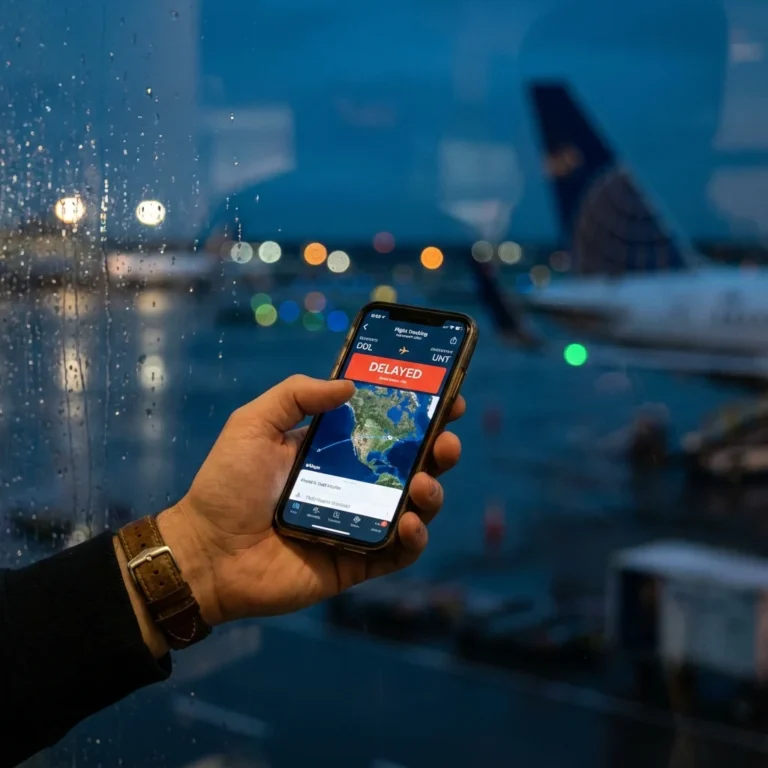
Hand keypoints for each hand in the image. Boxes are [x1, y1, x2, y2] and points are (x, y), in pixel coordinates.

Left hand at [157, 375, 464, 626]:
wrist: (207, 554)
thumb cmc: (226, 486)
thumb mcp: (254, 424)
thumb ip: (296, 395)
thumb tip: (349, 385)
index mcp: (333, 451)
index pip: (386, 428)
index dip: (419, 413)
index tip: (447, 399)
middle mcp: (353, 484)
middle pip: (411, 465)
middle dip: (438, 450)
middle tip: (446, 440)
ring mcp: (359, 524)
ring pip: (414, 507)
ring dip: (432, 492)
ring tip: (424, 483)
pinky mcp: (358, 561)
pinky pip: (400, 552)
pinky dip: (414, 538)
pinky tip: (409, 522)